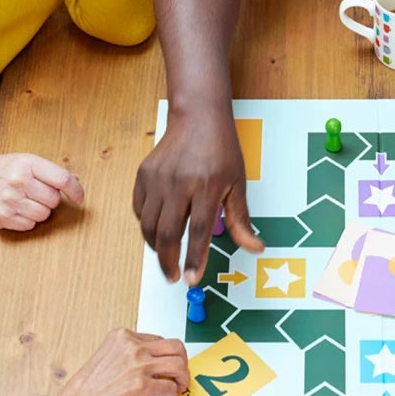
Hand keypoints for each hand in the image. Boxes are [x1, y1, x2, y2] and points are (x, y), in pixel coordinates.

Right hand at [0, 153, 84, 231]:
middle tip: (38, 193)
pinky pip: (30, 225)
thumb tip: (76, 182)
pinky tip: (18, 209)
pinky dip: (29, 220)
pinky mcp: (4, 217)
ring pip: (44, 215)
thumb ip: (50, 171)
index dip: (76, 191)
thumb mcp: (26, 161)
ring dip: (41, 211)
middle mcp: (18, 182)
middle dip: (51, 199)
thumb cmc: (4, 169)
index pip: (62, 180)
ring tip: (27, 201)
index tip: (79, 198)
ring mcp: (10, 201)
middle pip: (54, 200)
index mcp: (28, 164)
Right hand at [31, 329, 188, 395]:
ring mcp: (139, 365)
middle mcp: (132, 347)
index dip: (167, 355)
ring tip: (177, 388)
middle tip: (180, 375)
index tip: (168, 365)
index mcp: (122, 337)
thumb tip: (150, 360)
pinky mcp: (143, 386)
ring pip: (178, 365)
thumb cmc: (88, 389)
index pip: (158, 340)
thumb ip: (128, 354)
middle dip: (182, 362)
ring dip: (182, 379)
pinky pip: (170, 387)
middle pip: (175, 347)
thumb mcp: (107, 357)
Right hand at [133, 105, 262, 284]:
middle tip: (174, 276)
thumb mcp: (238, 183)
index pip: (198, 230)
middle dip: (168, 261)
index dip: (194, 258)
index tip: (191, 278)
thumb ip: (241, 220)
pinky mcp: (143, 175)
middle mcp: (179, 183)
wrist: (197, 117)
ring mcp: (157, 178)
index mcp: (207, 185)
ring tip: (167, 257)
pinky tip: (158, 231)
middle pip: (168, 233)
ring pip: (148, 225)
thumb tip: (255, 249)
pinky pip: (139, 210)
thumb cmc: (221, 150)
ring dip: (156, 247)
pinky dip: (146, 227)